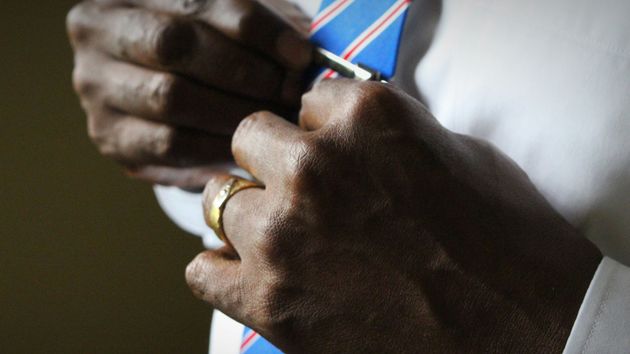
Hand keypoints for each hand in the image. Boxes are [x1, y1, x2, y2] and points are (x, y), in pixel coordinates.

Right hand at [66, 0, 312, 187]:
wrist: (166, 90)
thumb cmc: (208, 48)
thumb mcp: (227, 23)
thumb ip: (261, 27)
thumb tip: (308, 56)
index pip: (197, 1)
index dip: (256, 29)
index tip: (300, 55)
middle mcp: (99, 32)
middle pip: (174, 44)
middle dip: (244, 70)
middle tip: (290, 92)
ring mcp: (97, 87)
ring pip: (171, 97)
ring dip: (236, 111)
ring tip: (277, 118)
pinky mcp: (110, 137)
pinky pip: (169, 144)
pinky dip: (216, 146)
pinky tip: (248, 144)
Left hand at [186, 79, 601, 352]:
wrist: (525, 327)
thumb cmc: (502, 239)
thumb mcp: (451, 150)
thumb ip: (380, 132)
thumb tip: (341, 132)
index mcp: (362, 119)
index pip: (306, 101)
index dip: (321, 132)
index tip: (335, 155)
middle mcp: (313, 167)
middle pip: (249, 140)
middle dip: (274, 163)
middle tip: (305, 194)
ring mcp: (284, 235)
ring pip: (217, 201)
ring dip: (249, 214)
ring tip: (285, 238)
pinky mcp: (270, 301)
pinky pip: (202, 271)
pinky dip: (221, 270)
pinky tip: (250, 275)